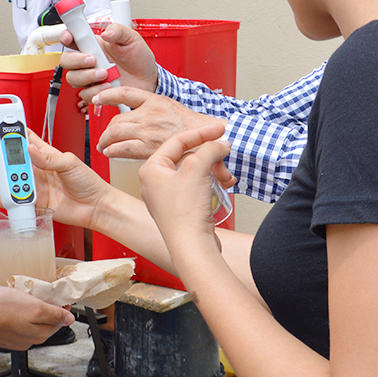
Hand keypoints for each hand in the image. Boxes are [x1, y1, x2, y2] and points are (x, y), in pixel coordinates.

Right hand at [0, 132, 115, 230]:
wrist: (96, 206)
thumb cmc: (88, 182)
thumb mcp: (69, 163)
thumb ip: (49, 158)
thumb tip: (31, 149)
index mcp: (48, 156)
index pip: (28, 141)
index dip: (15, 134)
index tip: (2, 129)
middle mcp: (40, 170)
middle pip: (15, 163)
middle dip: (1, 160)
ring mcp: (38, 187)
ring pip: (14, 181)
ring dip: (2, 181)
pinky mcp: (38, 203)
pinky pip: (19, 201)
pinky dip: (8, 200)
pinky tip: (1, 198)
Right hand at [0, 286, 74, 349]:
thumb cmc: (1, 309)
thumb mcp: (34, 307)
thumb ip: (53, 314)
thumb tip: (70, 319)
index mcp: (40, 334)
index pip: (59, 321)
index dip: (61, 307)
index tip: (59, 296)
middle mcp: (29, 340)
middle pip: (46, 324)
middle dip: (48, 310)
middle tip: (44, 294)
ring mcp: (15, 339)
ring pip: (31, 325)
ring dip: (32, 313)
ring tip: (27, 298)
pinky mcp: (3, 335)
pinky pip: (17, 326)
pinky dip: (19, 317)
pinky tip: (13, 307)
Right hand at [59, 23, 158, 109]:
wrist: (149, 79)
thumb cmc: (139, 58)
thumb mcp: (132, 39)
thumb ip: (118, 31)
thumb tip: (106, 32)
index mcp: (93, 45)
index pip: (71, 38)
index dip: (66, 36)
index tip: (69, 37)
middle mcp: (88, 61)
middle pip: (66, 60)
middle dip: (76, 60)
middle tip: (93, 60)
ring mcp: (90, 77)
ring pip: (73, 78)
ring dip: (87, 76)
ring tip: (105, 74)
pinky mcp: (96, 92)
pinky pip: (85, 94)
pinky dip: (96, 91)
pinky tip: (109, 86)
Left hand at [93, 87, 224, 158]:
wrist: (213, 137)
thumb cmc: (197, 127)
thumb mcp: (174, 108)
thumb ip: (155, 110)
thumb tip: (141, 113)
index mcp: (156, 101)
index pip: (125, 93)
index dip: (107, 95)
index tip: (97, 97)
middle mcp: (149, 113)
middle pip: (116, 119)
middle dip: (107, 130)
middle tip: (105, 137)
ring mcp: (148, 130)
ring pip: (115, 133)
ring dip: (106, 141)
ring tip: (104, 146)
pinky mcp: (148, 147)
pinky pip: (121, 148)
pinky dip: (113, 150)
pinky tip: (110, 152)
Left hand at [140, 125, 233, 258]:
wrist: (192, 247)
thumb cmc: (185, 211)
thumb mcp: (198, 168)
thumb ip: (210, 149)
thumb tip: (220, 144)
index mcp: (150, 169)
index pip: (177, 141)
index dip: (201, 133)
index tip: (220, 129)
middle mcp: (154, 183)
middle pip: (185, 157)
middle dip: (209, 155)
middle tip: (225, 154)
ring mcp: (166, 198)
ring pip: (192, 173)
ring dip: (212, 170)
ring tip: (226, 176)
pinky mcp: (179, 210)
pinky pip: (195, 188)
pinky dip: (209, 183)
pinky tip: (222, 186)